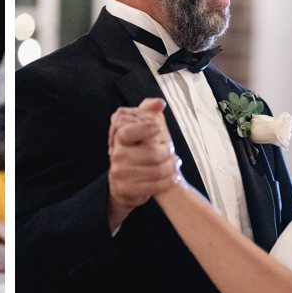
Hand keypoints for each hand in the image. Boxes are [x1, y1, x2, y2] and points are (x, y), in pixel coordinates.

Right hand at [105, 99, 179, 227]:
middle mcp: (116, 155)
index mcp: (119, 138)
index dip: (145, 129)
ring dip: (171, 168)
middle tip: (173, 152)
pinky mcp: (125, 189)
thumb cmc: (137, 152)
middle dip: (168, 153)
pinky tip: (173, 177)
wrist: (125, 182)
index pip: (128, 132)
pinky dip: (168, 182)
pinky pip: (154, 186)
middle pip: (152, 154)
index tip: (158, 129)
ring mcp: (119, 173)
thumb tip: (159, 103)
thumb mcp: (141, 130)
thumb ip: (148, 112)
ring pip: (156, 171)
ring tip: (175, 164)